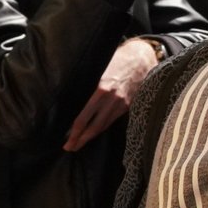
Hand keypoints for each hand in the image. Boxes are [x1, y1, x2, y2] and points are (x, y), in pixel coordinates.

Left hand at [64, 36, 158, 151]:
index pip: (84, 117)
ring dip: (90, 137)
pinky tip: (94, 132)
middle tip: (69, 148)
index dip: (74, 131)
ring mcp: (121, 104)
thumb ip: (88, 83)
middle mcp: (112, 99)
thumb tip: (71, 96)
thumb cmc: (117, 59)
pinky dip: (102, 128)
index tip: (66, 140)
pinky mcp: (128, 106)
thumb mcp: (99, 67)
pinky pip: (112, 120)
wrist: (141, 58)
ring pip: (104, 126)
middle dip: (81, 140)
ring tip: (79, 144)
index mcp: (101, 89)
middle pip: (94, 126)